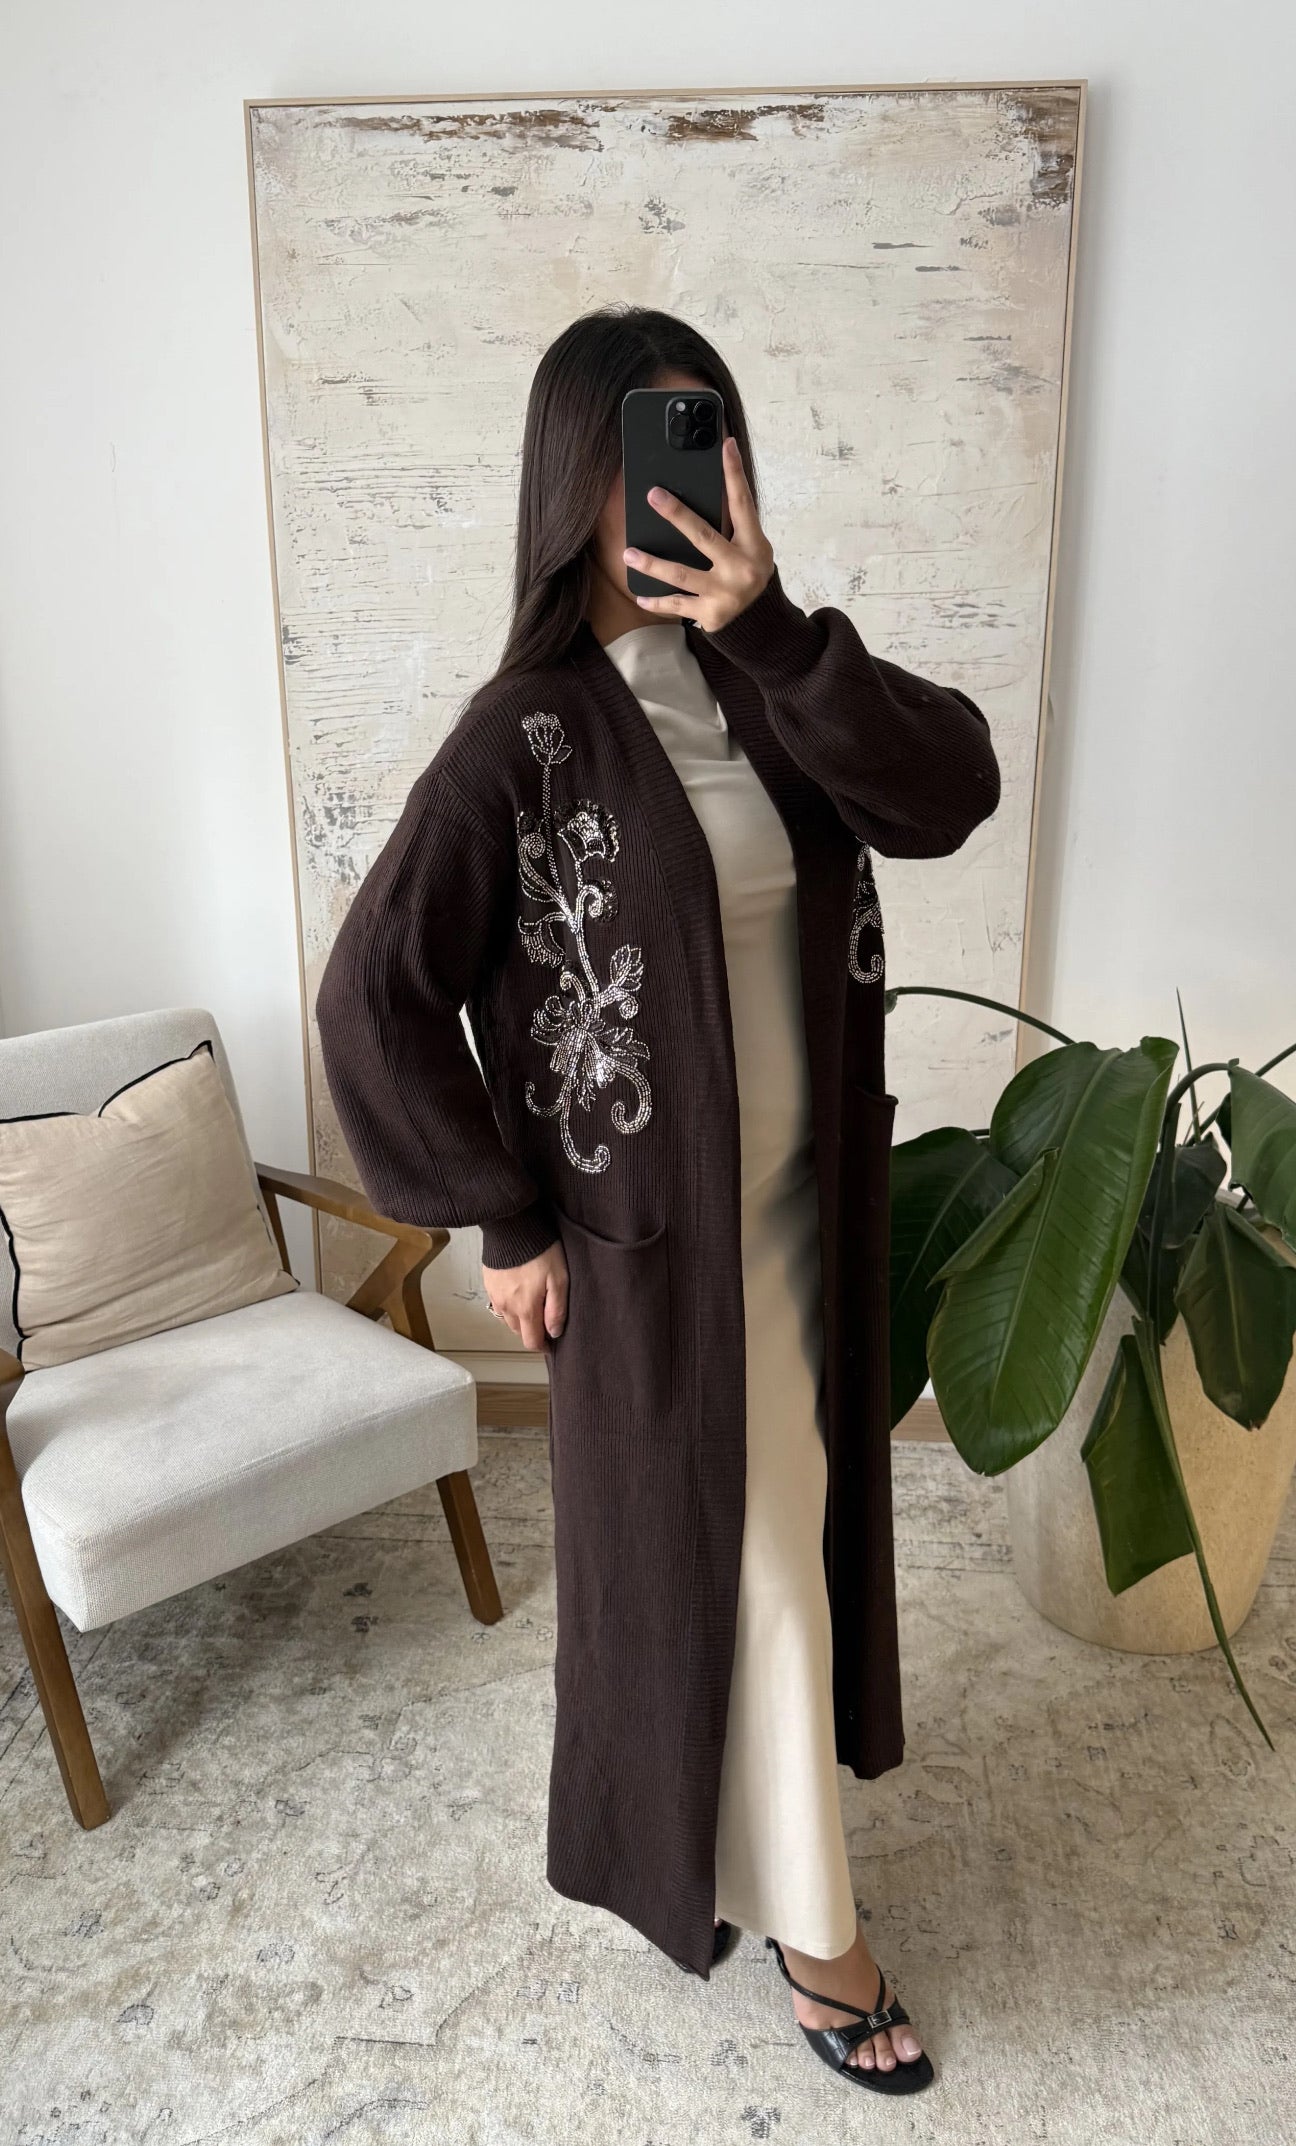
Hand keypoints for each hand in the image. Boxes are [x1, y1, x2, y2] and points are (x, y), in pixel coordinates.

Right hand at [482, 1240, 568, 1351]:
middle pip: (519, 1332)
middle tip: (545, 1319)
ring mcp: (495, 1296)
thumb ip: (556, 1310)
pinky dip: (509, 1306)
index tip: (551, 1342)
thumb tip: (554, 1333)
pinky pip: (499, 1304)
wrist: (513, 1227)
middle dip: (532, 1331)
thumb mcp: (559, 1280)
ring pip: (508, 1319)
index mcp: (525, 1309)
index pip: (531, 1341)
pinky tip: (518, 1293)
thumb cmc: (540, 1252)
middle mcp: (506, 1307)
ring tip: (532, 1305)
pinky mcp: (489, 1284)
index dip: (542, 1346)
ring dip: (520, 1319)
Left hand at [623, 434, 774, 630]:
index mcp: (753, 545)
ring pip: (682, 575)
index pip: (742, 503)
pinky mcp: (710, 614)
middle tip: (653, 495)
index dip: (734, 473)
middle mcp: (741, 568)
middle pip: (703, 536)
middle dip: (676, 514)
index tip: (726, 445)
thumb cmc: (747, 570)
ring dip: (652, 564)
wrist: (759, 618)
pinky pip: (677, 605)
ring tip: (629, 553)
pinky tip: (639, 595)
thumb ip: (731, 524)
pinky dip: (657, 601)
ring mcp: (725, 593)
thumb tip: (698, 491)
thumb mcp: (749, 546)